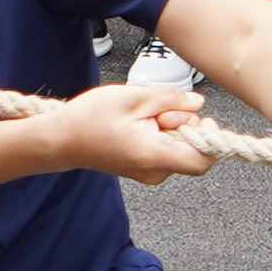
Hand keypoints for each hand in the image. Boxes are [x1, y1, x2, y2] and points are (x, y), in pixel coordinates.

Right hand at [51, 79, 216, 182]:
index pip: (202, 160)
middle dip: (184, 124)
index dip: (210, 138)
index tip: (199, 117)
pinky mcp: (144, 168)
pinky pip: (166, 150)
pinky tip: (139, 124)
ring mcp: (149, 173)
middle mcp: (154, 171)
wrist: (61, 139)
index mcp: (153, 155)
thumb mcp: (133, 97)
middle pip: (192, 150)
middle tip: (157, 110)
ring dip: (170, 127)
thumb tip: (199, 104)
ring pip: (179, 148)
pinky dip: (160, 134)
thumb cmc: (91, 118)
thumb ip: (171, 99)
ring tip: (142, 116)